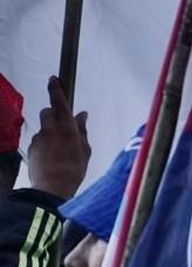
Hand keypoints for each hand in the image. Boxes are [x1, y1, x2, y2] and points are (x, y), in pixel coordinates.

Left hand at [27, 77, 89, 198]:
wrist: (51, 188)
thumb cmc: (74, 169)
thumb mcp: (85, 150)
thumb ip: (82, 130)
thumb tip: (81, 116)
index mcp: (65, 127)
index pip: (58, 101)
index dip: (55, 89)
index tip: (53, 79)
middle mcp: (49, 129)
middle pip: (48, 112)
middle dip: (54, 114)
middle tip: (64, 125)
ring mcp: (38, 138)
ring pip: (43, 127)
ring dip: (50, 131)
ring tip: (60, 147)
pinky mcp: (30, 148)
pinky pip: (39, 140)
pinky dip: (45, 143)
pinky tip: (52, 156)